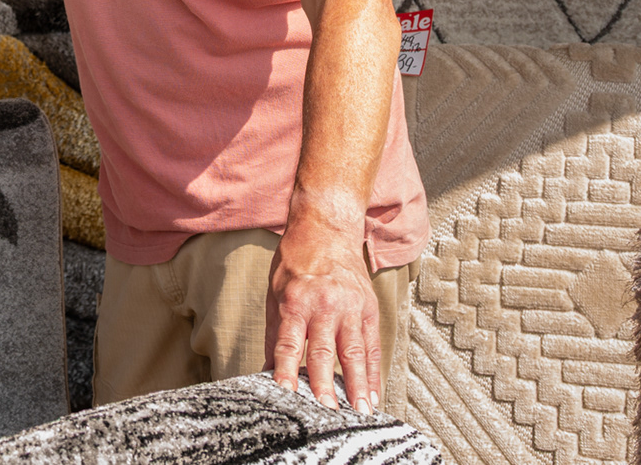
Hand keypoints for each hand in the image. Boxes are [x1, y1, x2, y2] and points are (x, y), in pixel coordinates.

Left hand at [265, 222, 380, 413]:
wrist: (326, 227)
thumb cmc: (296, 262)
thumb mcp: (275, 293)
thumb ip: (273, 334)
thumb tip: (266, 372)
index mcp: (295, 301)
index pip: (289, 343)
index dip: (286, 370)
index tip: (286, 395)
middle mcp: (324, 304)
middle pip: (324, 351)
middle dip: (325, 384)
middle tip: (326, 412)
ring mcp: (350, 306)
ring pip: (354, 351)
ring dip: (358, 385)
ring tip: (361, 412)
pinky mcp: (369, 307)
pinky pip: (372, 345)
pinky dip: (374, 371)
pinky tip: (374, 393)